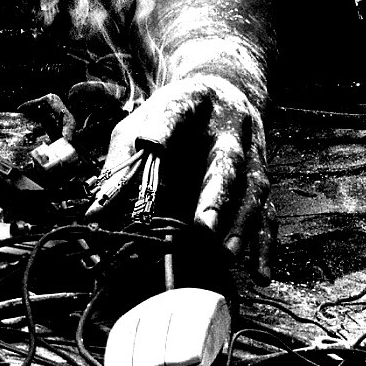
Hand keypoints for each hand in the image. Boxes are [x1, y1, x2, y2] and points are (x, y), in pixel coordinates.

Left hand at [86, 75, 273, 282]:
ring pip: (253, 191)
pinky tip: (260, 274)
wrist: (225, 92)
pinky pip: (268, 214)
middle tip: (204, 227)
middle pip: (227, 162)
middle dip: (216, 195)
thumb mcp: (142, 121)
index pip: (176, 113)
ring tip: (227, 254)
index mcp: (194, 103)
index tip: (148, 143)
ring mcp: (251, 156)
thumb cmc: (175, 114)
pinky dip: (265, 245)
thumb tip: (96, 212)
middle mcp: (230, 130)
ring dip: (242, 224)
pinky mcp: (260, 182)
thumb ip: (122, 159)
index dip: (163, 128)